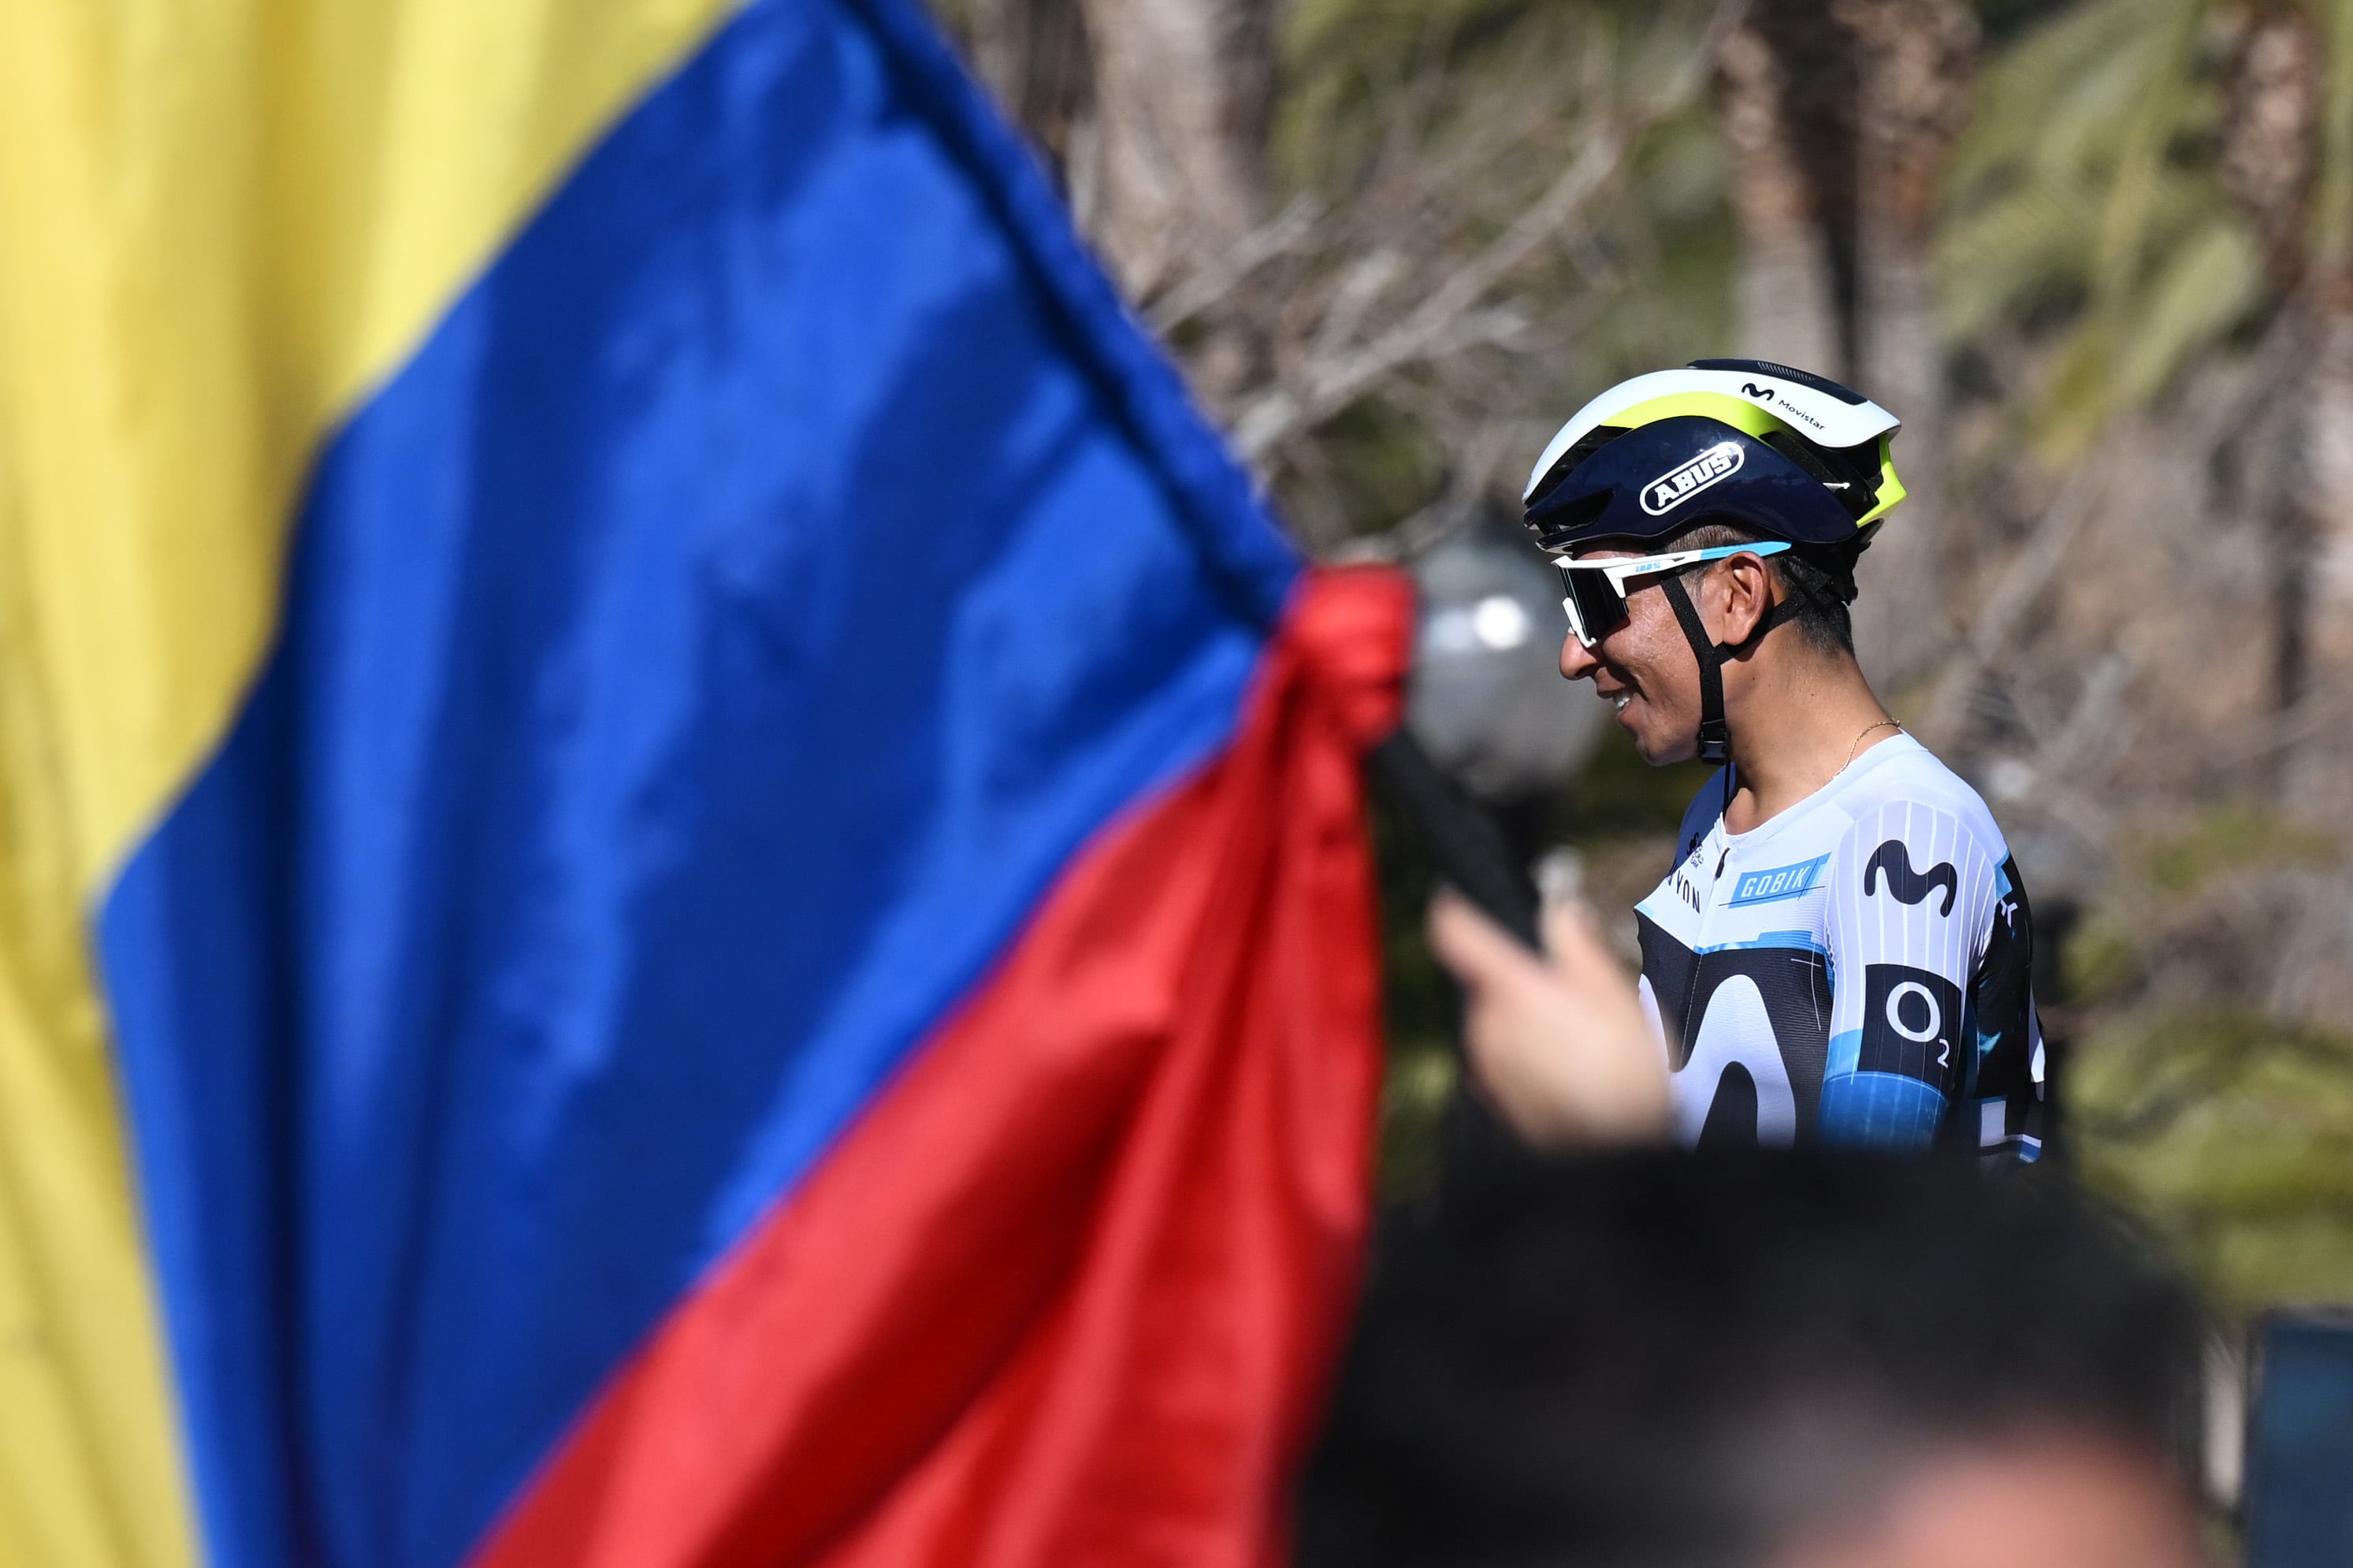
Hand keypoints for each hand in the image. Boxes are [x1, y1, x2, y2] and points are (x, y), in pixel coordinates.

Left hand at [1426, 890, 1670, 1147]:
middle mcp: (1488, 1023)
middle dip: (1525, 986)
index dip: (1454, 911)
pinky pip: (1503, 1058)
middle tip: (1576, 1003)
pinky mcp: (1492, 1094)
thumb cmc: (1622, 1071)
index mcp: (1513, 989)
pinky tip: (1567, 1071)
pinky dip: (1527, 1057)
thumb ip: (1575, 945)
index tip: (1454, 900)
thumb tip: (1559, 911)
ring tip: (1581, 1044)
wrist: (1616, 1148)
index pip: (1458, 935)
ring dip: (1528, 1024)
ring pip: (1498, 1022)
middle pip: (1490, 985)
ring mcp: (1487, 1062)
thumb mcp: (1613, 993)